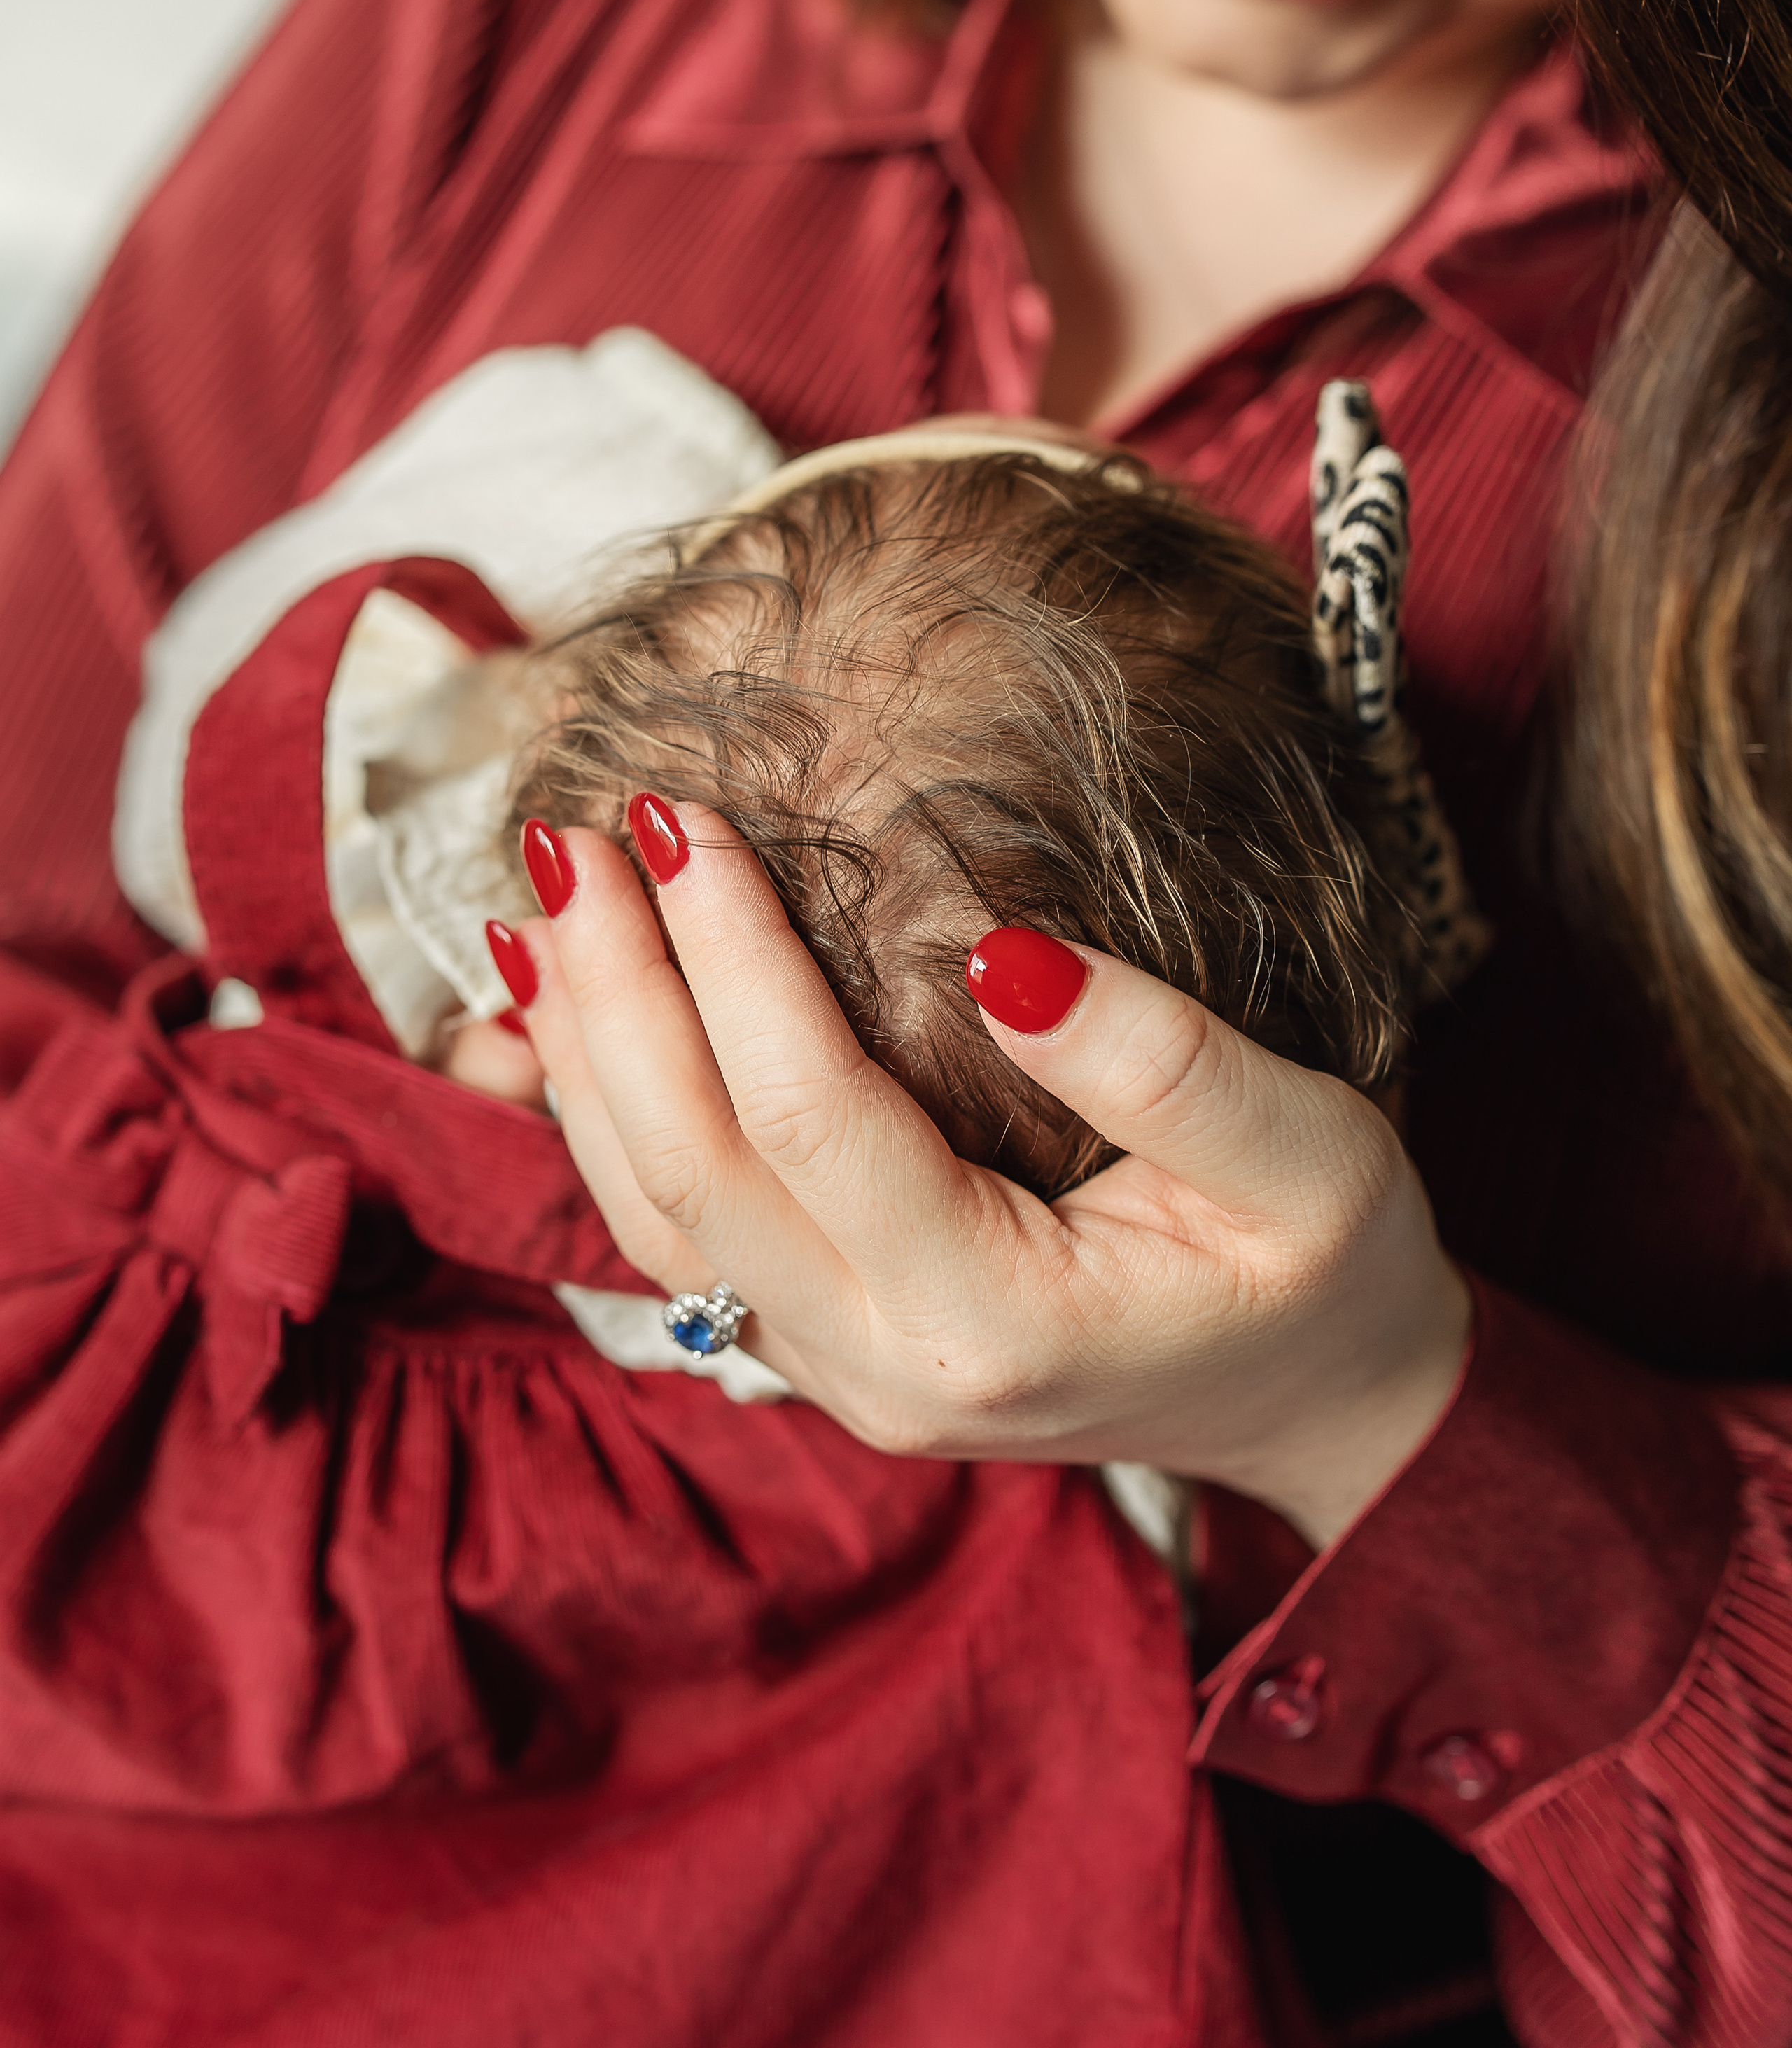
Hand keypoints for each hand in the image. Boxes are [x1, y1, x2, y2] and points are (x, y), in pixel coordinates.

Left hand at [504, 808, 1469, 1550]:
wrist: (1319, 1405)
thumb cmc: (1328, 1274)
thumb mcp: (1310, 1157)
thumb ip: (1162, 1061)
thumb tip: (1001, 948)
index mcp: (992, 1322)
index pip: (813, 1117)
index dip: (735, 959)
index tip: (690, 817)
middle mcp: (882, 1368)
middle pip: (696, 1165)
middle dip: (620, 988)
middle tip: (577, 832)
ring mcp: (836, 1374)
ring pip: (656, 1212)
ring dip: (587, 1051)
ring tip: (543, 903)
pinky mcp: (822, 1349)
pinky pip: (675, 1237)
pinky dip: (606, 1120)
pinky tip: (568, 1023)